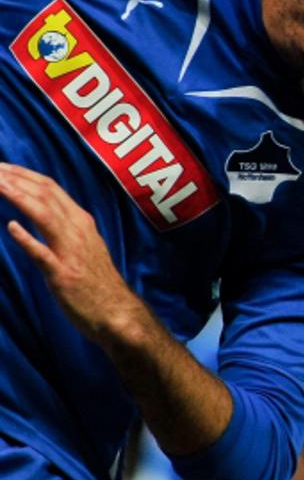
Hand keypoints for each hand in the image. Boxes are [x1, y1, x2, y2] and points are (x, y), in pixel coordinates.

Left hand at [0, 162, 147, 343]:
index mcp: (81, 223)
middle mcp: (77, 232)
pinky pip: (45, 254)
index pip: (51, 188)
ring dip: (19, 197)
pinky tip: (12, 227)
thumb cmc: (97, 283)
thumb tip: (34, 216)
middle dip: (15, 178)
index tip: (1, 166)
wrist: (117, 313)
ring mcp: (71, 253)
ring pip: (45, 216)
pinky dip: (28, 239)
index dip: (24, 173)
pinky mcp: (64, 276)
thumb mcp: (83, 247)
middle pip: (45, 195)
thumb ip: (62, 229)